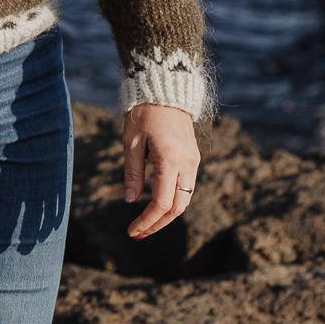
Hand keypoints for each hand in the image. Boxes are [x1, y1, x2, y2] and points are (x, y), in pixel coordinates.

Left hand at [122, 102, 200, 238]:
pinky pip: (186, 186)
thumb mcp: (131, 141)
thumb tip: (131, 201)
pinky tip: (156, 205)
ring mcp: (193, 161)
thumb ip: (133, 172)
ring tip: (145, 225)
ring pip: (185, 199)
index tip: (132, 231)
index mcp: (170, 159)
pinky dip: (173, 200)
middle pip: (178, 207)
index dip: (147, 220)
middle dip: (158, 223)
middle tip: (138, 234)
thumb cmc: (143, 112)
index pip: (162, 202)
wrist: (165, 89)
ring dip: (166, 215)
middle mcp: (187, 163)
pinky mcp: (193, 158)